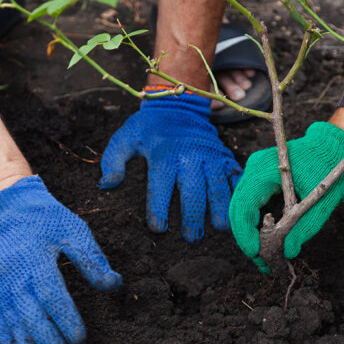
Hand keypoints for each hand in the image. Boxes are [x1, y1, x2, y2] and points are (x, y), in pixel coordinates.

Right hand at [0, 176, 121, 343]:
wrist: (4, 209)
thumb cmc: (45, 220)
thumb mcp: (73, 229)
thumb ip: (92, 258)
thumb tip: (115, 284)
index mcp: (34, 258)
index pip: (50, 294)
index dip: (65, 318)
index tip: (81, 339)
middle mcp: (12, 276)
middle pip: (31, 317)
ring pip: (14, 326)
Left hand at [99, 88, 242, 242]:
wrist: (180, 105)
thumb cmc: (149, 128)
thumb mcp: (126, 137)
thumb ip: (113, 160)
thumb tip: (106, 185)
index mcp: (164, 153)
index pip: (161, 184)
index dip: (159, 207)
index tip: (157, 227)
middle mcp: (190, 155)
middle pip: (194, 189)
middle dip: (193, 216)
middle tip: (191, 238)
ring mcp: (211, 156)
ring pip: (218, 185)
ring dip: (220, 208)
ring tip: (219, 228)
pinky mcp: (225, 157)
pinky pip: (235, 177)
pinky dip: (237, 194)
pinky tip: (237, 211)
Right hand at [229, 121, 343, 272]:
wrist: (334, 146)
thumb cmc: (329, 167)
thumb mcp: (321, 201)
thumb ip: (303, 227)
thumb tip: (287, 252)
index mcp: (263, 170)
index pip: (244, 207)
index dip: (246, 234)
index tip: (256, 255)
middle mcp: (253, 170)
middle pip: (239, 210)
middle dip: (247, 239)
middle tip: (261, 263)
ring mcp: (255, 174)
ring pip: (244, 210)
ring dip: (252, 234)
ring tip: (265, 257)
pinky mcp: (261, 180)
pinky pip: (253, 205)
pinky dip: (258, 224)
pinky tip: (268, 241)